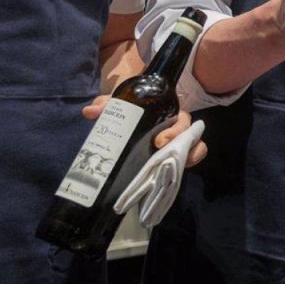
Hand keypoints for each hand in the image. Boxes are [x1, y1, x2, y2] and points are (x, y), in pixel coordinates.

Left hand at [82, 97, 208, 167]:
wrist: (129, 116)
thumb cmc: (129, 108)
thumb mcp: (119, 104)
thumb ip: (106, 105)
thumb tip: (89, 111)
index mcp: (169, 114)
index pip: (182, 120)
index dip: (175, 131)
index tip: (158, 141)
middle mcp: (177, 129)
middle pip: (191, 136)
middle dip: (181, 146)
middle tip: (159, 154)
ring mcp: (176, 145)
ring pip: (195, 149)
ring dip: (190, 158)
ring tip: (172, 170)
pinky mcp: (171, 159)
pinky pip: (184, 164)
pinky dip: (181, 171)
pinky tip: (168, 179)